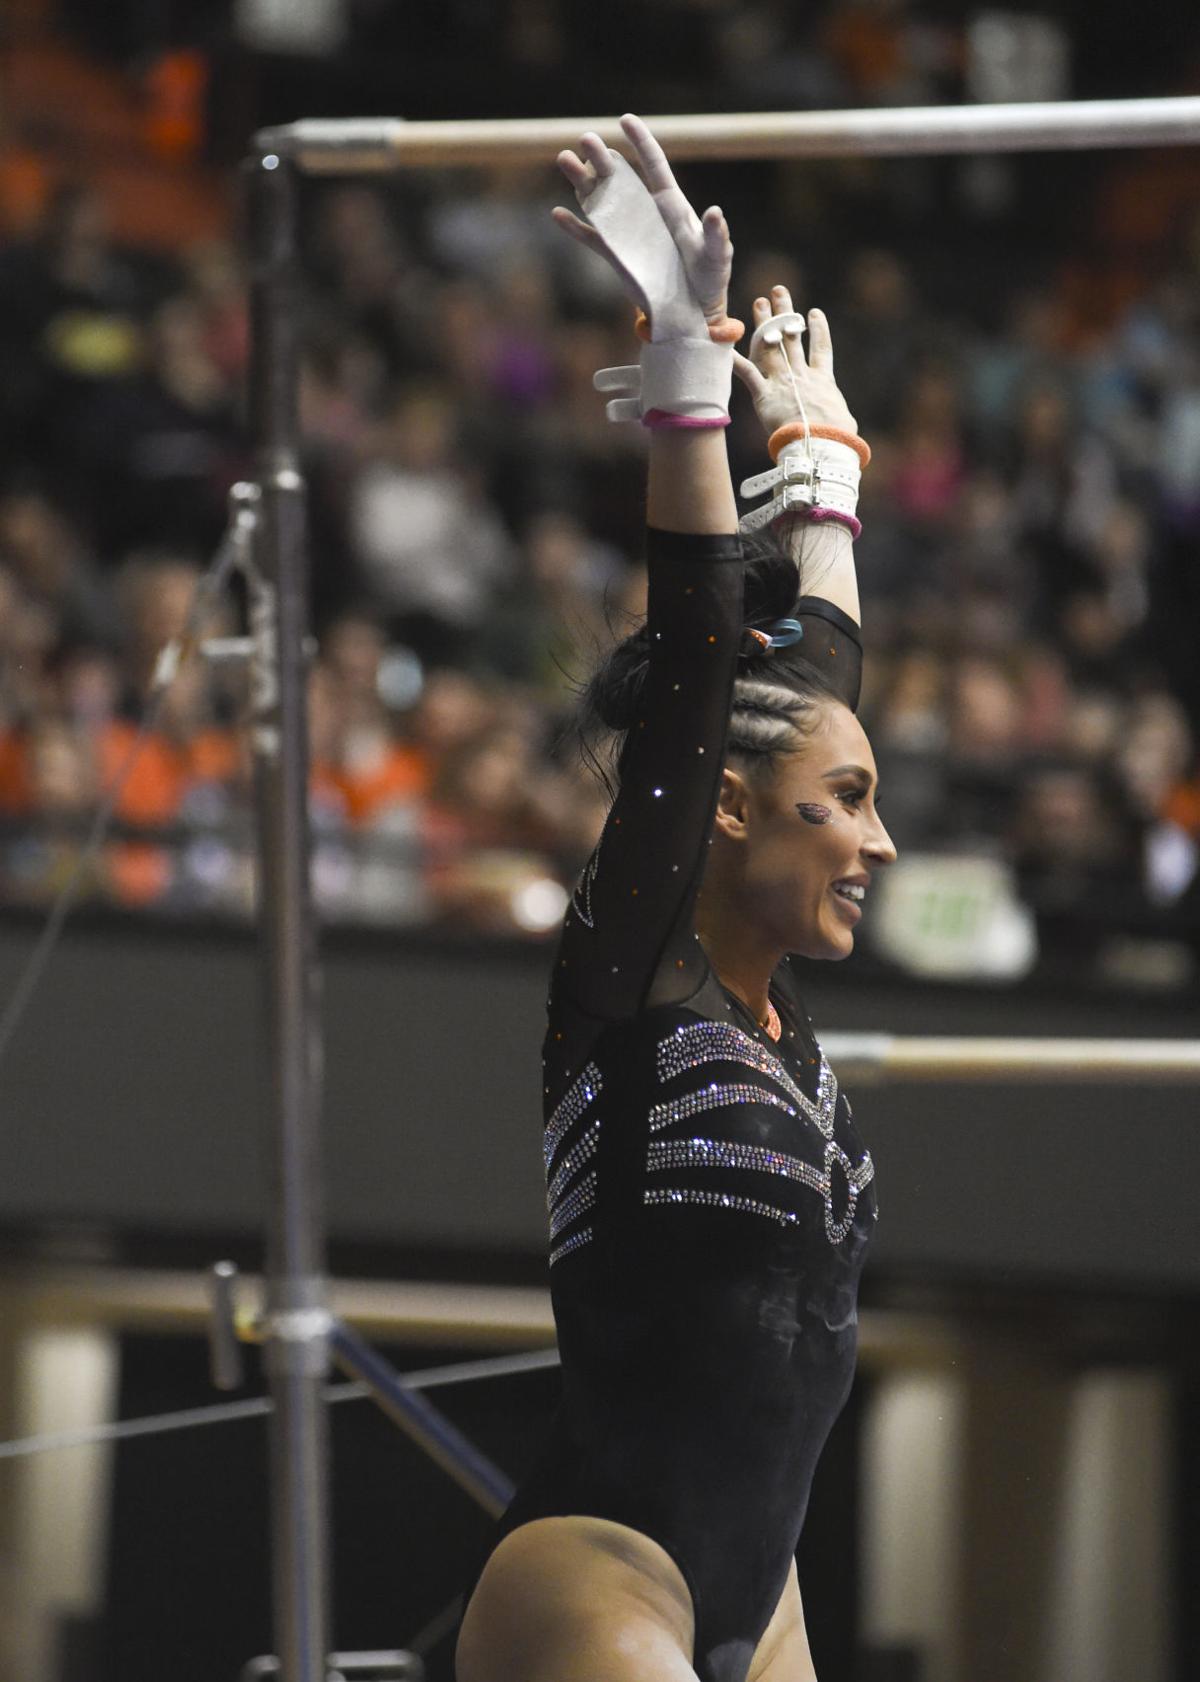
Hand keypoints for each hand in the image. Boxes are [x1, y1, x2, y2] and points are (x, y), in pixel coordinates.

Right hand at [553, 114, 733, 339]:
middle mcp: (646, 212)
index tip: (624, 120)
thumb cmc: (709, 278)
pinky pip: (593, 239)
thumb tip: (714, 212)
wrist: (692, 310)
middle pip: (620, 176)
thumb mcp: (716, 256)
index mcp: (671, 205)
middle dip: (601, 157)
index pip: (654, 165)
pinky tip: (558, 214)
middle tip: (584, 138)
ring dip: (581, 182)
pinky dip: (575, 228)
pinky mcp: (618, 255)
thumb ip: (716, 234)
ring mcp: (629, 232)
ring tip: (564, 160)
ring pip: (600, 200)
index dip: (641, 141)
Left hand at [733, 288, 856, 437]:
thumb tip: (843, 427)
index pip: (821, 348)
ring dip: (764, 323)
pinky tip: (725, 348)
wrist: (821, 445)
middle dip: (784, 314)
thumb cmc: (837, 440)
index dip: (818, 329)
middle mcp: (801, 375)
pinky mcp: (765, 396)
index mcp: (822, 380)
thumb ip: (837, 416)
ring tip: (760, 303)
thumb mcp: (843, 423)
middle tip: (778, 293)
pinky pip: (748, 374)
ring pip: (771, 346)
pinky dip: (736, 362)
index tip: (814, 313)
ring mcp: (782, 382)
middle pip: (791, 338)